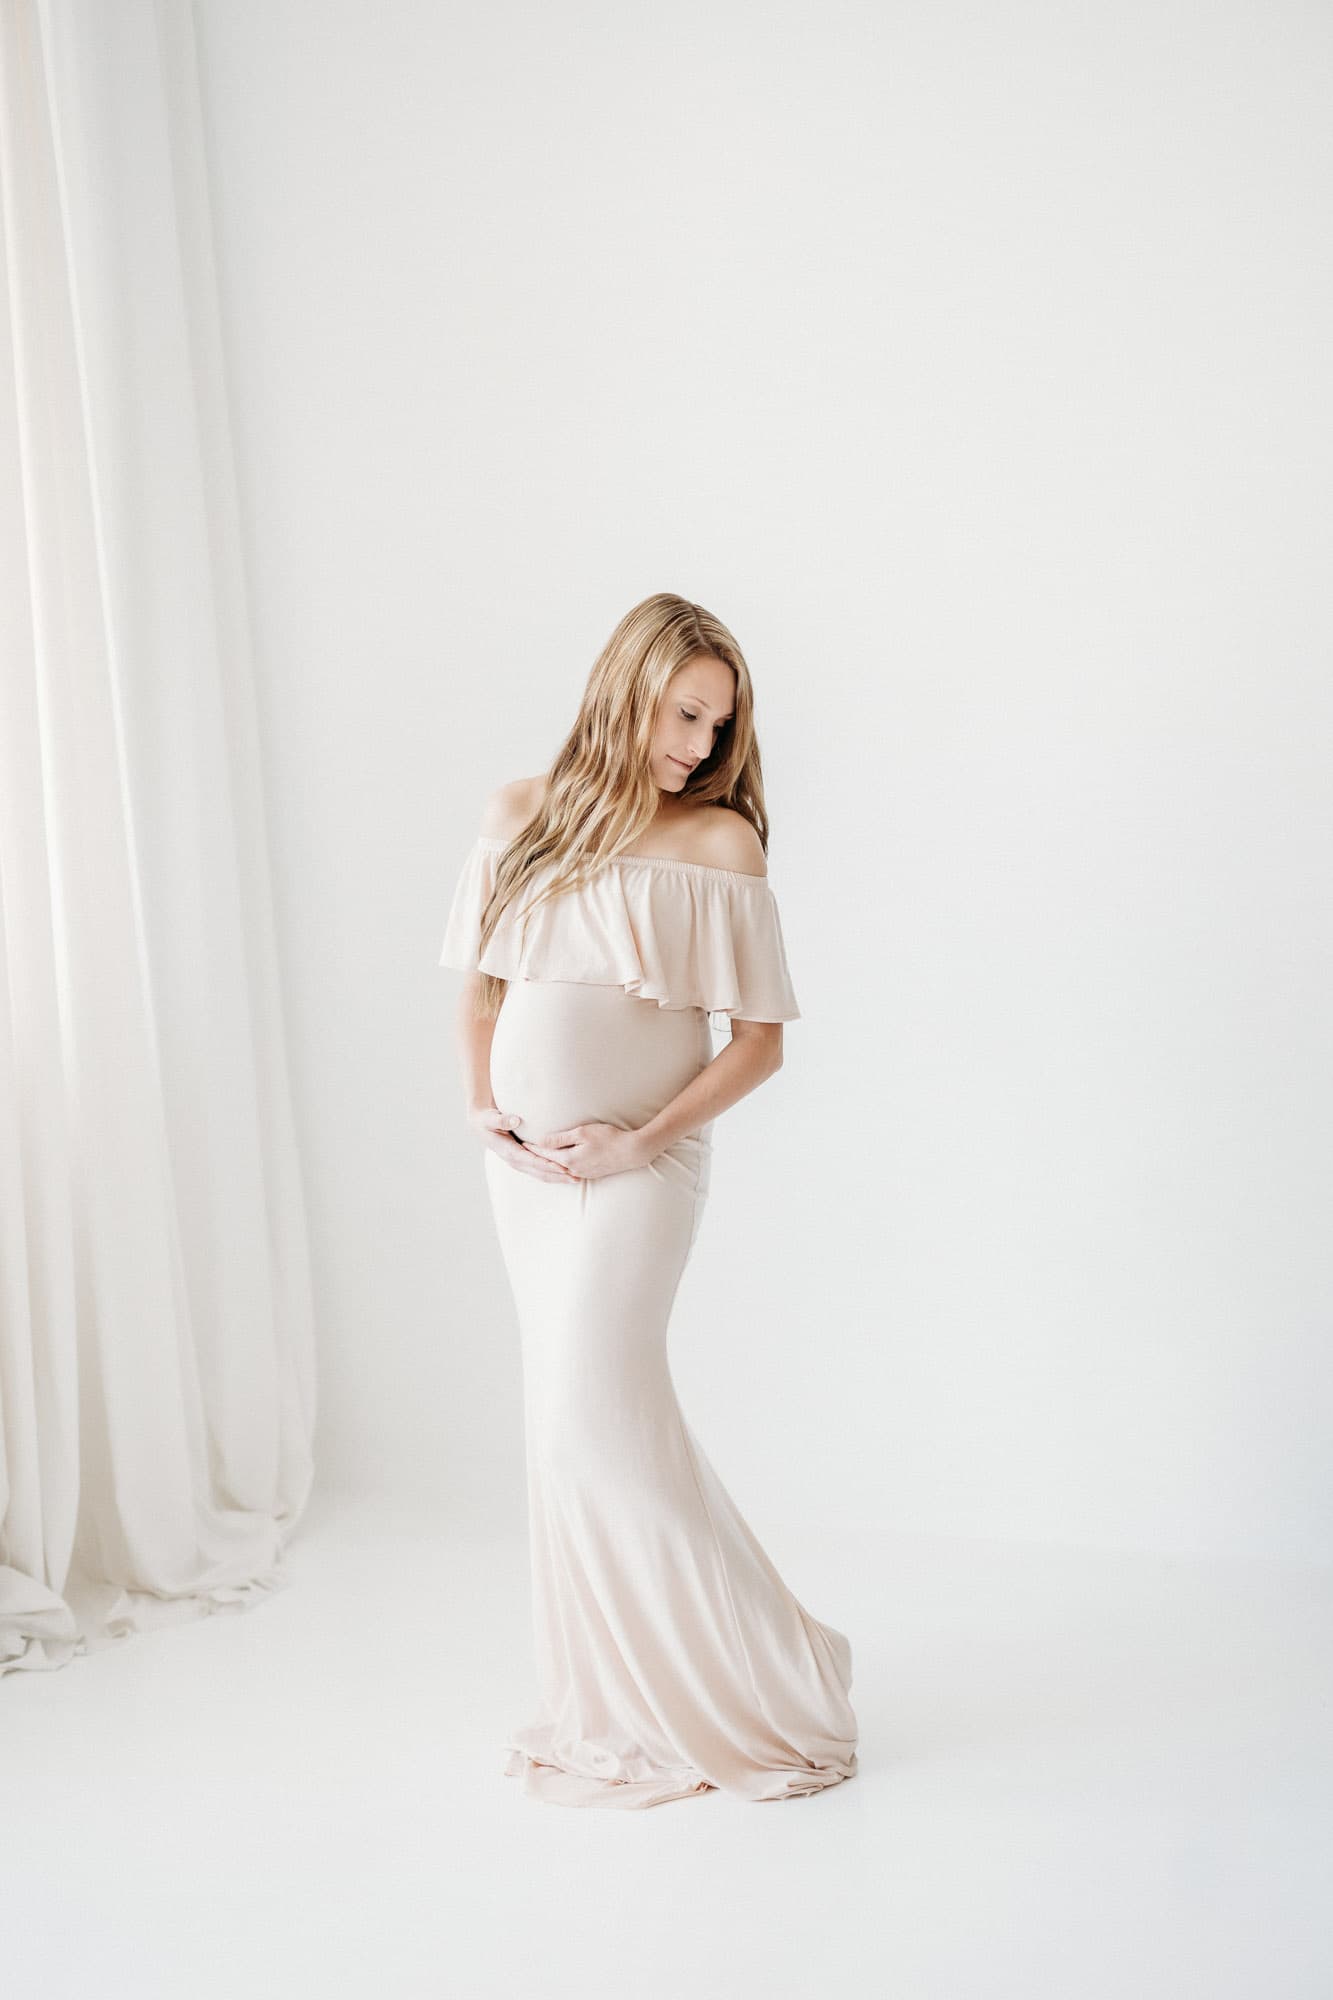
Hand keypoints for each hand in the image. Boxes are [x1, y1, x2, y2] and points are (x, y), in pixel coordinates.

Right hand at [467, 1104, 578, 1184]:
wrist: (480, 1126)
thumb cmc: (486, 1121)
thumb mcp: (490, 1118)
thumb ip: (501, 1120)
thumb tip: (516, 1120)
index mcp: (508, 1151)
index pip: (531, 1161)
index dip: (547, 1164)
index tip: (562, 1166)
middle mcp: (514, 1160)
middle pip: (539, 1172)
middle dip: (558, 1175)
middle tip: (577, 1176)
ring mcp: (518, 1163)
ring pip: (540, 1174)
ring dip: (558, 1178)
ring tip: (577, 1178)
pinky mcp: (522, 1161)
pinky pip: (539, 1171)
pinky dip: (553, 1174)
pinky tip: (566, 1174)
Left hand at [522, 1121, 649, 1180]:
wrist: (632, 1152)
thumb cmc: (609, 1138)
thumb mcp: (583, 1133)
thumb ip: (561, 1138)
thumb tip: (541, 1140)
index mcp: (569, 1159)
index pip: (544, 1153)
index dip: (532, 1147)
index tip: (521, 1142)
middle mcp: (573, 1170)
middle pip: (550, 1164)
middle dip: (536, 1158)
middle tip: (523, 1151)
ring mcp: (583, 1174)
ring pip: (559, 1169)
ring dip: (548, 1165)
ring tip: (537, 1159)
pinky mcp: (591, 1174)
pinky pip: (570, 1171)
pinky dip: (561, 1168)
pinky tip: (559, 1164)